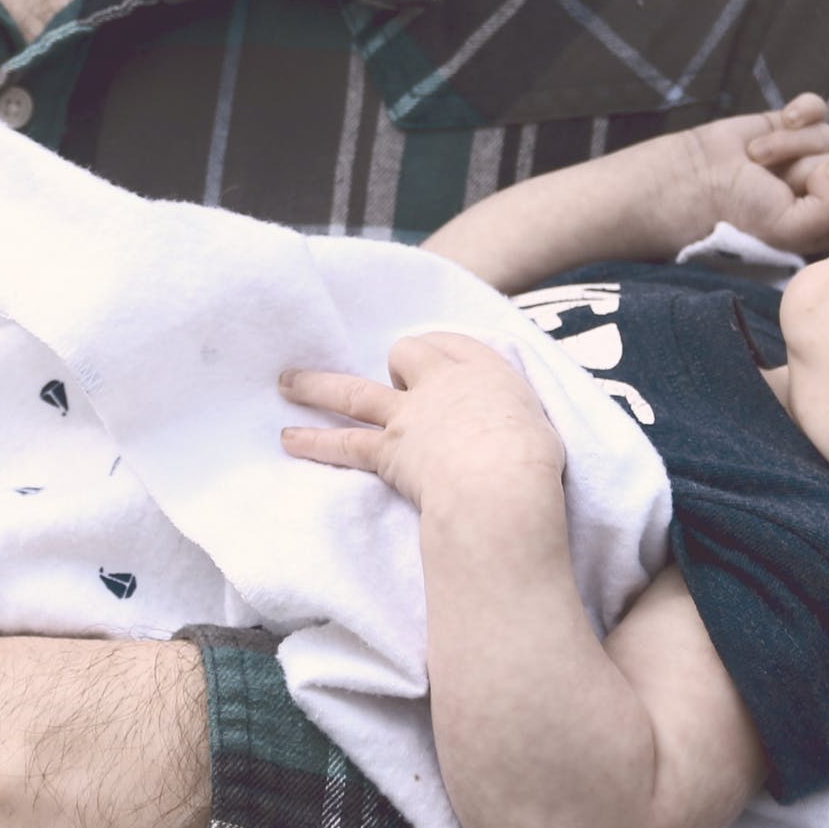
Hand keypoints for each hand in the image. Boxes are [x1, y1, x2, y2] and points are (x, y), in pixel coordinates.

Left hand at [280, 329, 565, 514]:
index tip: (436, 356)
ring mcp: (409, 416)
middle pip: (408, 353)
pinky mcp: (389, 451)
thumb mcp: (539, 426)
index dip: (442, 349)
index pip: (455, 345)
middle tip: (398, 383)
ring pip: (354, 392)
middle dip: (399, 364)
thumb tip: (512, 433)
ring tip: (288, 384)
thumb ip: (516, 420)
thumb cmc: (532, 460)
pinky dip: (314, 442)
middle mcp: (441, 385)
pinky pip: (344, 443)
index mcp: (486, 372)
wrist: (498, 483)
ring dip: (316, 386)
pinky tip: (289, 439)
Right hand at [679, 92, 828, 258]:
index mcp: (821, 225)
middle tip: (771, 183)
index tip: (802, 205)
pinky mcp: (787, 123)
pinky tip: (784, 119)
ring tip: (755, 157)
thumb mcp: (790, 230)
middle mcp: (818, 189)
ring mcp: (804, 154)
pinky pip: (819, 109)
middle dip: (808, 174)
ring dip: (790, 145)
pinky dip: (805, 110)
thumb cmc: (736, 214)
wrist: (690, 180)